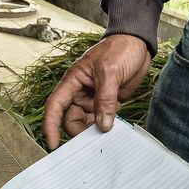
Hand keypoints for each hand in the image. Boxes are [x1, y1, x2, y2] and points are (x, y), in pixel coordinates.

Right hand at [41, 34, 151, 149]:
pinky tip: (113, 133)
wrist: (137, 44)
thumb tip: (102, 125)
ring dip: (93, 132)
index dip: (50, 126)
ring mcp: (94, 99)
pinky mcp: (108, 103)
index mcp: (73, 81)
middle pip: (70, 119)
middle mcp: (80, 92)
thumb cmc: (119, 50)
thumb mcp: (110, 72)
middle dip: (78, 132)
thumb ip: (105, 99)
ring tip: (105, 138)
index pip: (55, 106)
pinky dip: (106, 128)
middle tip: (92, 142)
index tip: (53, 144)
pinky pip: (102, 120)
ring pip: (86, 123)